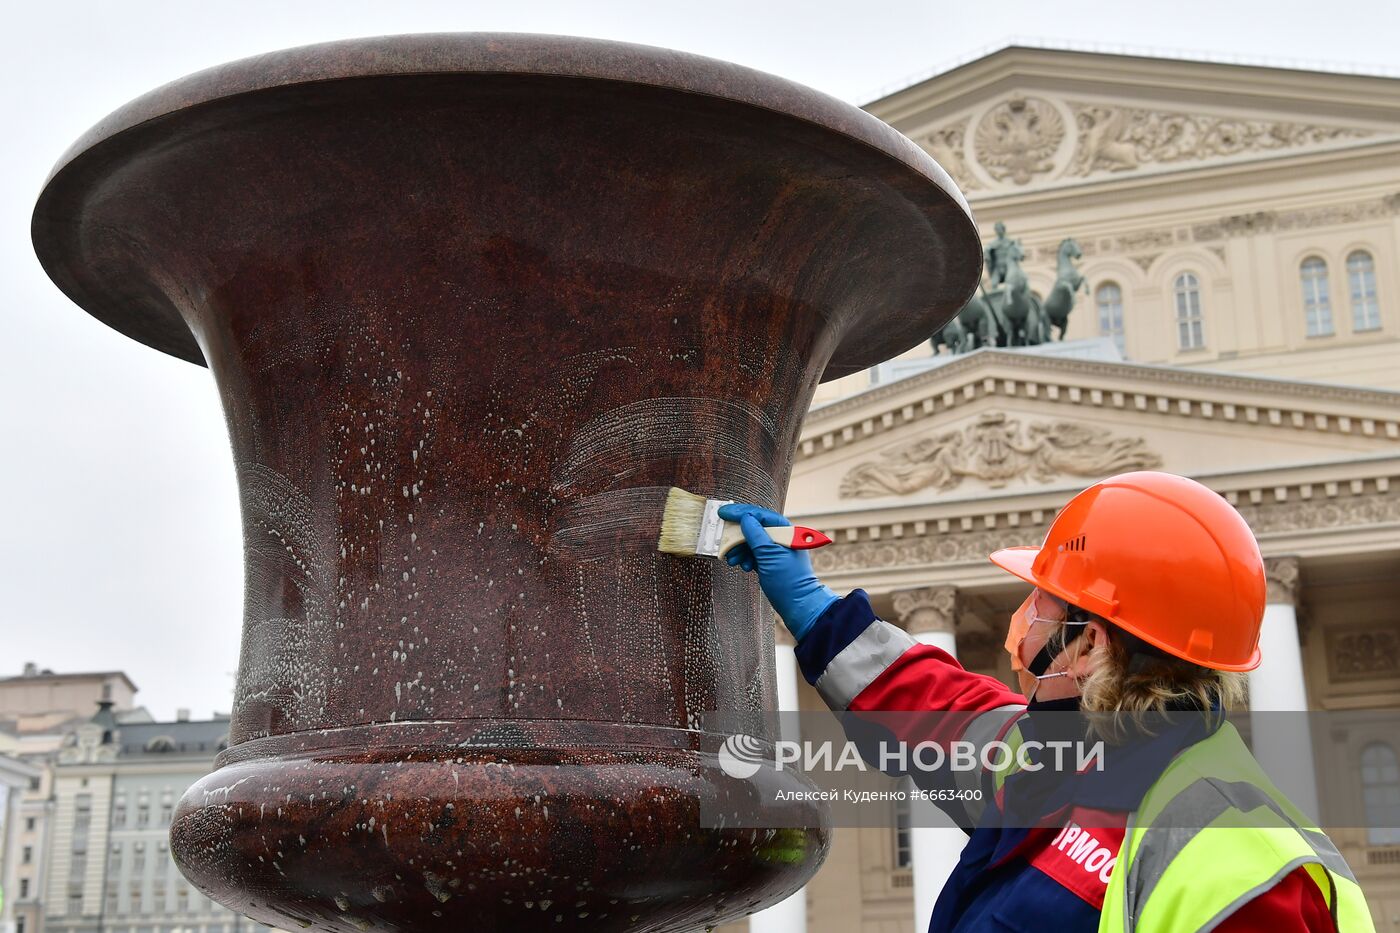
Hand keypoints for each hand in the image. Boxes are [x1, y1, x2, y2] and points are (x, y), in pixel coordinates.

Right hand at [718, 502, 837, 640]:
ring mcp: (775, 551)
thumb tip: (745, 518)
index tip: (722, 513)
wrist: (799, 606)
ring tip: (732, 559)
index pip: (759, 515)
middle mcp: (780, 538)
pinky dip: (745, 558)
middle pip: (753, 528)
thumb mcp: (769, 555)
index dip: (739, 513)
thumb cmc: (789, 580)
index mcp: (785, 531)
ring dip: (739, 549)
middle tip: (723, 540)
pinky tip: (743, 566)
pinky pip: (753, 554)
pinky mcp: (770, 562)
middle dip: (737, 536)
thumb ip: (756, 535)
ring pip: (751, 542)